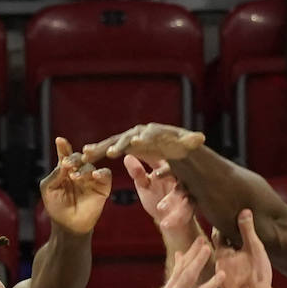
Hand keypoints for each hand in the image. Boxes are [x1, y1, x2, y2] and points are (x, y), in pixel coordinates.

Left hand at [40, 137, 110, 236]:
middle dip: (73, 158)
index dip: (63, 147)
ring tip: (74, 177)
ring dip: (83, 169)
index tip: (60, 141)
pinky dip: (101, 173)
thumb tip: (63, 162)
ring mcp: (91, 178)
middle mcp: (79, 171)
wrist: (69, 225)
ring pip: (91, 166)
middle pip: (79, 158)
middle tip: (67, 164)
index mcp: (65, 170)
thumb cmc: (56, 207)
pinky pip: (105, 175)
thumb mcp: (48, 189)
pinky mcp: (103, 186)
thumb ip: (55, 174)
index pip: (65, 155)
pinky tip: (95, 175)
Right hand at [82, 123, 204, 164]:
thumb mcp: (187, 146)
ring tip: (89, 154)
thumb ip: (191, 142)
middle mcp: (140, 132)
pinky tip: (85, 155)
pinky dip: (98, 150)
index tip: (135, 143)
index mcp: (155, 132)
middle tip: (111, 153)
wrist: (171, 144)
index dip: (142, 140)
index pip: (148, 136)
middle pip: (127, 138)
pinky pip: (109, 147)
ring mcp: (130, 137)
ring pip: (114, 142)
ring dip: (102, 148)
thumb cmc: (181, 146)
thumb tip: (200, 138)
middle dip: (118, 144)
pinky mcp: (123, 144)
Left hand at [125, 155, 193, 234]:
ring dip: (171, 200)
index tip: (142, 150)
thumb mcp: (145, 186)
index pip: (161, 156)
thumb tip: (127, 156)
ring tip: (160, 207)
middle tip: (154, 175)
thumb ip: (137, 173)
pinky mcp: (192, 207)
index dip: (152, 153)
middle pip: (176, 171)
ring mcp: (187, 191)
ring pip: (182, 192)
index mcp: (167, 168)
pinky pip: (186, 210)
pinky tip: (166, 224)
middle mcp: (180, 176)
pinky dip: (176, 217)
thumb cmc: (157, 198)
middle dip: (167, 172)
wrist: (172, 222)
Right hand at [152, 237, 229, 287]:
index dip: (191, 252)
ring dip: (211, 284)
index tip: (201, 239)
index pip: (182, 266)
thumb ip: (177, 273)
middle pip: (187, 275)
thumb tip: (179, 253)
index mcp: (172, 286)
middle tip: (208, 247)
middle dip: (197, 261)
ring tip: (223, 274)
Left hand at [213, 209, 274, 287]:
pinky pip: (228, 276)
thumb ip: (247, 230)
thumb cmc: (256, 274)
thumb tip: (244, 210)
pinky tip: (240, 271)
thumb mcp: (254, 248)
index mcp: (221, 254)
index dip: (221, 227)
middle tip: (228, 233)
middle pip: (219, 250)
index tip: (223, 219)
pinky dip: (232, 270)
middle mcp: (217, 266)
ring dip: (229, 257)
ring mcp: (222, 280)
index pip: (217, 236)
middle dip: (224, 242)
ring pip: (224, 264)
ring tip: (236, 252)